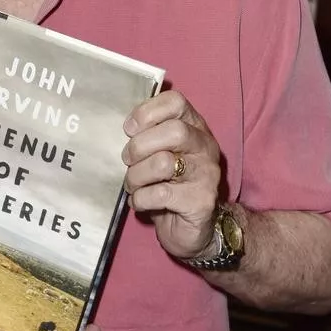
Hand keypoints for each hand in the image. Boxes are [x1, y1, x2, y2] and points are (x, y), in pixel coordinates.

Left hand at [122, 90, 222, 259]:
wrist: (192, 228)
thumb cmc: (167, 182)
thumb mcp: (158, 152)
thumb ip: (146, 133)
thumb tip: (124, 126)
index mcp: (193, 126)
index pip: (175, 101)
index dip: (146, 112)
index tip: (128, 129)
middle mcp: (205, 146)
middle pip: (174, 131)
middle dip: (140, 146)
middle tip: (127, 160)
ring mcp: (207, 173)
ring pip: (163, 163)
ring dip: (136, 176)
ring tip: (132, 185)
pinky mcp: (201, 201)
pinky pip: (161, 193)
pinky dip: (140, 198)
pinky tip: (139, 202)